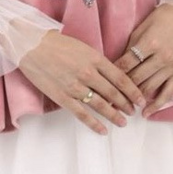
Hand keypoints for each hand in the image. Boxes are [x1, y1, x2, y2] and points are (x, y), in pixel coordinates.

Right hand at [18, 29, 146, 135]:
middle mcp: (88, 73)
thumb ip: (97, 62)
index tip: (140, 99)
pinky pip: (82, 114)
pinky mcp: (63, 97)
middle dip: (126, 104)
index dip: (133, 91)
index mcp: (95, 58)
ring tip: (122, 122)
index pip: (120, 78)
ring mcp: (76, 87)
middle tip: (133, 111)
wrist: (32, 45)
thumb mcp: (83, 47)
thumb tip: (111, 77)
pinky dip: (94, 124)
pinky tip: (103, 130)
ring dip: (114, 115)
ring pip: (101, 105)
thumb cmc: (57, 43)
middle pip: (113, 93)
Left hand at [113, 4, 172, 117]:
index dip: (114, 73)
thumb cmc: (163, 17)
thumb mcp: (143, 27)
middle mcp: (161, 57)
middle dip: (121, 89)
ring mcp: (171, 67)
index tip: (104, 82)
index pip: (127, 63)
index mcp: (149, 43)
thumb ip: (131, 46)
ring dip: (135, 98)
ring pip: (149, 87)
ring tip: (121, 106)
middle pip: (136, 78)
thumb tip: (119, 64)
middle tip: (108, 98)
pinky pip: (167, 93)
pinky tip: (146, 113)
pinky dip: (156, 105)